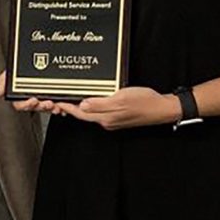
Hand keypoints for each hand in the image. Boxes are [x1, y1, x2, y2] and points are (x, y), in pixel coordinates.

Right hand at [0, 70, 61, 112]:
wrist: (40, 60)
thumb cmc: (21, 66)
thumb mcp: (11, 71)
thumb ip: (4, 80)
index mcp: (21, 94)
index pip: (20, 104)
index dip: (26, 104)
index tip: (33, 100)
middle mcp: (32, 97)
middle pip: (36, 107)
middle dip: (42, 106)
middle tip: (48, 102)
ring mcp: (43, 97)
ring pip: (47, 107)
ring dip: (52, 108)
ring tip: (56, 104)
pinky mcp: (54, 96)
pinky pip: (58, 104)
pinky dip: (61, 106)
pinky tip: (63, 105)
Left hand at [54, 87, 181, 129]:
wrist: (162, 108)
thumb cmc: (144, 102)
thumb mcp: (121, 99)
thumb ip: (101, 103)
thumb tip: (83, 105)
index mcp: (105, 118)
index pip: (80, 113)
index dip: (67, 107)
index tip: (56, 101)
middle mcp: (107, 121)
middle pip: (84, 114)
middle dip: (71, 107)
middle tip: (59, 99)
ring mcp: (113, 120)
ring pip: (92, 113)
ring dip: (80, 106)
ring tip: (71, 98)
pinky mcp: (118, 116)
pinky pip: (100, 111)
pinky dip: (92, 105)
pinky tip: (91, 98)